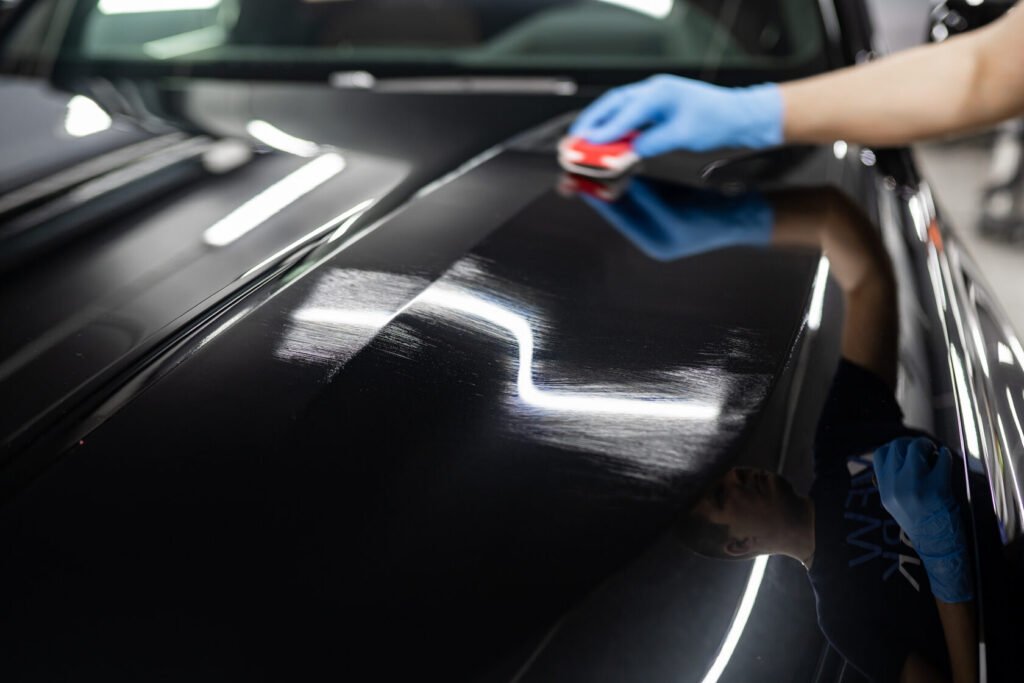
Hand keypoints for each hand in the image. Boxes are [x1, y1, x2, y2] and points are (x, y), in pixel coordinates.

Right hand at [569, 74, 783, 156]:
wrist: (739, 115)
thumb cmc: (718, 120)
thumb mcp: (684, 136)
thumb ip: (653, 143)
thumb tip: (629, 152)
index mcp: (660, 92)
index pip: (624, 114)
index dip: (604, 131)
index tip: (587, 145)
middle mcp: (655, 91)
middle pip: (613, 105)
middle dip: (592, 122)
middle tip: (576, 140)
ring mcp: (656, 97)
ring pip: (619, 109)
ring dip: (601, 124)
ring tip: (585, 141)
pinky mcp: (659, 107)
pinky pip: (630, 116)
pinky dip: (616, 127)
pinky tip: (609, 140)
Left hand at [573, 178, 773, 261]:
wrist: (746, 216)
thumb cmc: (720, 219)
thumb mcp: (680, 213)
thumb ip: (651, 201)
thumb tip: (624, 184)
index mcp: (654, 242)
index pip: (616, 217)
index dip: (597, 197)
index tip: (582, 179)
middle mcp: (651, 233)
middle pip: (616, 207)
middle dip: (599, 187)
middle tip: (580, 168)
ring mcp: (657, 219)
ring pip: (625, 197)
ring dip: (610, 179)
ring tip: (594, 162)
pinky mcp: (664, 205)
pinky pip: (640, 190)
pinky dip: (629, 176)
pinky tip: (620, 162)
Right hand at [873, 437, 972, 602]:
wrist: (938, 547)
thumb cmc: (920, 524)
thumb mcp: (896, 504)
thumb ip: (894, 482)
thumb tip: (901, 455)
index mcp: (885, 491)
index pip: (880, 454)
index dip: (893, 446)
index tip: (905, 450)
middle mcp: (896, 487)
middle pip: (896, 447)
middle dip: (911, 443)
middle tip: (923, 449)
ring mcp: (916, 487)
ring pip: (916, 448)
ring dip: (927, 446)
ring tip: (933, 453)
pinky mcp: (937, 488)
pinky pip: (941, 460)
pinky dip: (944, 456)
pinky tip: (945, 460)